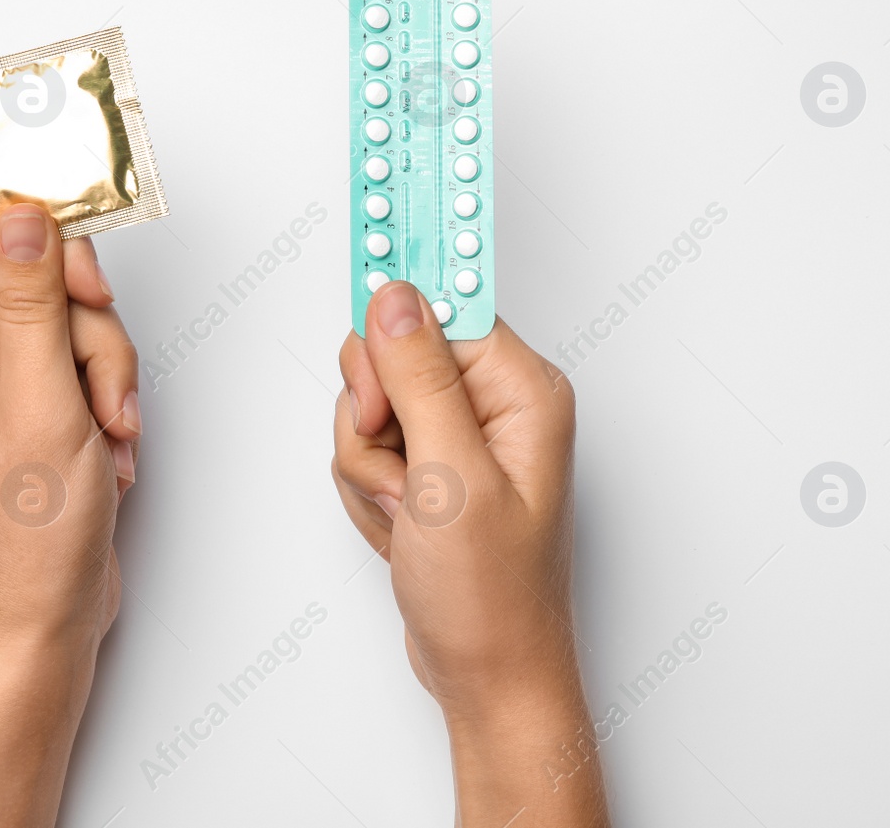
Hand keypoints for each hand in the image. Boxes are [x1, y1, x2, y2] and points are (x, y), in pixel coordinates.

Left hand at [0, 206, 139, 826]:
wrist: (42, 620)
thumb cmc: (28, 537)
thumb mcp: (43, 403)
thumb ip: (33, 300)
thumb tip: (21, 211)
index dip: (43, 236)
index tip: (91, 269)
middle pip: (40, 277)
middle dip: (92, 330)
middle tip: (101, 387)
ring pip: (74, 322)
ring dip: (108, 375)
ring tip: (106, 438)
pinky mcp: (31, 405)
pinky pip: (82, 363)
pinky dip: (107, 400)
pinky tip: (105, 452)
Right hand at [334, 282, 607, 825]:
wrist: (487, 677)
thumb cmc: (492, 597)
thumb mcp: (450, 481)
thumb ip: (419, 380)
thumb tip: (394, 297)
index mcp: (522, 390)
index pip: (442, 305)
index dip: (397, 305)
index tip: (370, 213)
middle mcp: (495, 404)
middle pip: (391, 351)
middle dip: (374, 416)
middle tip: (399, 467)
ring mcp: (459, 436)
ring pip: (368, 403)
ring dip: (368, 464)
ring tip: (407, 513)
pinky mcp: (430, 466)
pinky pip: (366, 445)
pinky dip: (368, 488)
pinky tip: (400, 527)